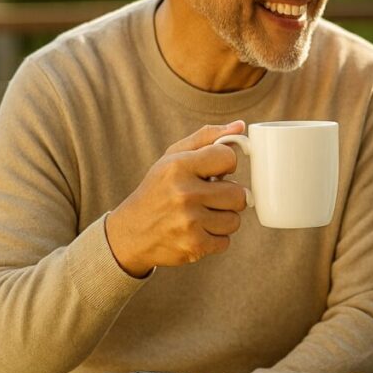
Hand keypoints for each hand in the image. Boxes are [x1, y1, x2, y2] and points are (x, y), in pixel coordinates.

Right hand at [105, 121, 248, 276]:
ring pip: (235, 219)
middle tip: (212, 196)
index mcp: (179, 166)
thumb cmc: (158, 189)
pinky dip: (216, 238)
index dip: (227, 165)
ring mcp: (189, 222)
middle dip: (229, 196)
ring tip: (203, 214)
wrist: (130, 232)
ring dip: (224, 218)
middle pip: (239, 194)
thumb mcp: (174, 157)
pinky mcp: (193, 246)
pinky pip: (226, 241)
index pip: (228, 158)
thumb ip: (207, 138)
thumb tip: (241, 126)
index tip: (216, 172)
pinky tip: (198, 230)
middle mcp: (184, 193)